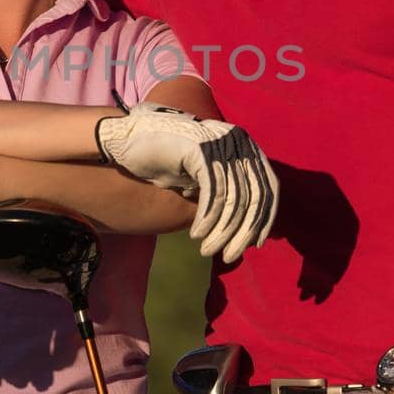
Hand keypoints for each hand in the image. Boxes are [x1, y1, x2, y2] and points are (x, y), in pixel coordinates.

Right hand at [96, 103, 277, 261]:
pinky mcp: (201, 149)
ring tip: (208, 250)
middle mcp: (237, 140)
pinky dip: (208, 218)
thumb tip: (246, 225)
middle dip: (244, 231)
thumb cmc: (163, 158)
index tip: (255, 244)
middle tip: (230, 257)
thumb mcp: (200, 177)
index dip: (264, 219)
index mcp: (244, 145)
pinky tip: (198, 234)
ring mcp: (220, 142)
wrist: (126, 137)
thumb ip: (224, 190)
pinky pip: (213, 192)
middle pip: (254, 195)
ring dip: (222, 231)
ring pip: (234, 198)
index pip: (267, 187)